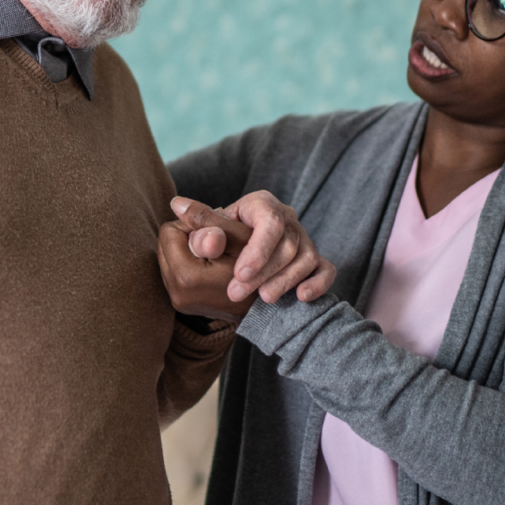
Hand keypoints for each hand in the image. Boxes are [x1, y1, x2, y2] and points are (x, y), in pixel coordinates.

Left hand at [159, 204, 253, 321]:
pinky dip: (188, 265)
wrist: (264, 302)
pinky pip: (173, 273)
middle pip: (164, 246)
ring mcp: (179, 301)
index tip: (214, 233)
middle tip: (215, 245)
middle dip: (187, 239)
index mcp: (187, 276)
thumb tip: (176, 203)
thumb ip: (205, 217)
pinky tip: (210, 267)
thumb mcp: (236, 235)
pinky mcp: (182, 305)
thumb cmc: (257, 265)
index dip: (192, 225)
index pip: (168, 232)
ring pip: (167, 259)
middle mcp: (178, 293)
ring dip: (187, 251)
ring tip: (215, 256)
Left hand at [171, 192, 335, 303]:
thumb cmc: (225, 236)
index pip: (269, 224)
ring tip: (263, 299)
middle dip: (263, 272)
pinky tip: (301, 297)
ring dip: (285, 281)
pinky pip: (327, 270)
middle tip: (236, 292)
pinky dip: (318, 283)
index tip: (238, 274)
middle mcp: (288, 220)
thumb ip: (201, 224)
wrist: (246, 249)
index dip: (256, 251)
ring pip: (306, 258)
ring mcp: (305, 241)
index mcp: (262, 205)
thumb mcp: (213, 227)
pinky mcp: (316, 261)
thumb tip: (178, 206)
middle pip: (287, 246)